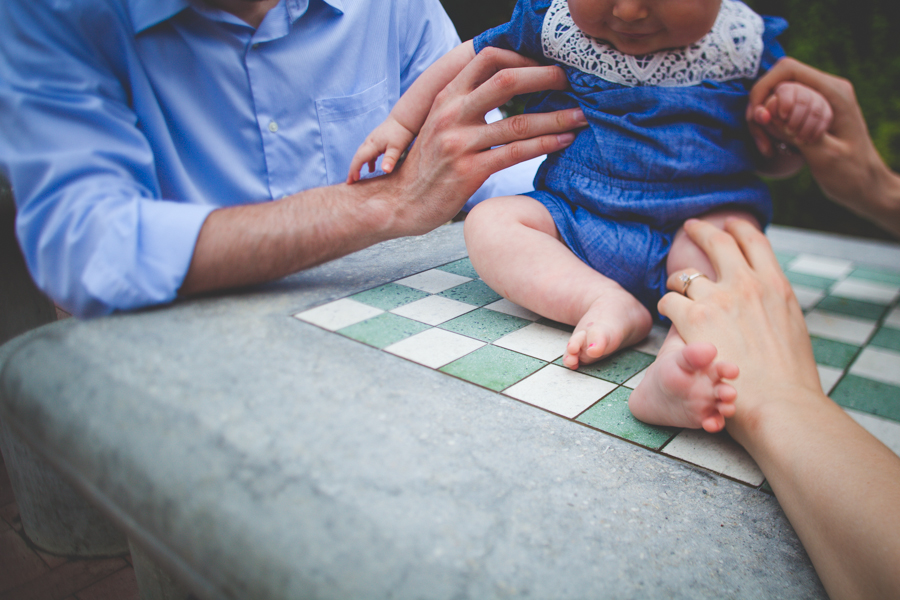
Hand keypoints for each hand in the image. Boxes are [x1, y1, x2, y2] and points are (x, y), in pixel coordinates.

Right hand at [347, 116, 415, 183]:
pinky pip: (369, 153)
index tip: (351, 182)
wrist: (404, 118)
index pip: (358, 159)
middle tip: (350, 182)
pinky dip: (368, 161)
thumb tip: (385, 170)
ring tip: (357, 177)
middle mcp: (369, 142)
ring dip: (358, 165)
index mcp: (372, 145)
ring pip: (362, 154)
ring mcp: (373, 140)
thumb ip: (390, 159)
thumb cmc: (401, 133)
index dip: (354, 171)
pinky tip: (371, 169)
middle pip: (357, 157)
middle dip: (353, 169)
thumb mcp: (397, 148)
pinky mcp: (378, 140)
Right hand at [369, 46, 585, 237]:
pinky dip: (544, 144)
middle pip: (506, 81)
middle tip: (573, 81)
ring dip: (556, 117)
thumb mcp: (439, 125)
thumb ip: (467, 106)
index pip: (487, 59)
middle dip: (545, 78)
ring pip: (517, 123)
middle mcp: (452, 114)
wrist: (399, 202)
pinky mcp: (468, 171)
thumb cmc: (427, 165)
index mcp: (446, 97)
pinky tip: (564, 141)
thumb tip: (506, 91)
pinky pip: (514, 153)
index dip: (521, 57)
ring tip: (581, 116)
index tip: (546, 64)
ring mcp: (459, 143)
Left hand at [658, 218, 821, 445]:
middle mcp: (747, 285)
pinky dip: (666, 305)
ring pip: (685, 275)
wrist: (780, 405)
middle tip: (690, 226)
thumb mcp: (793, 328)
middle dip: (701, 230)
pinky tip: (668, 315)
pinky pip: (668, 300)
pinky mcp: (693, 318)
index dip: (739, 227)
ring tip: (674, 288)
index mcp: (776, 285)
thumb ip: (776, 306)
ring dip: (677, 280)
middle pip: (717, 241)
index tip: (729, 223)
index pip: (754, 241)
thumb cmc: (790, 379)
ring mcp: (719, 299)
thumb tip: (768, 300)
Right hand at [745, 59, 899, 235]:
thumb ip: (796, 132)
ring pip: (776, 99)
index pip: (788, 70)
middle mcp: (826, 90)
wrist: (867, 186)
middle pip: (778, 84)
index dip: (764, 87)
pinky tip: (772, 149)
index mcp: (834, 92)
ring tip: (767, 149)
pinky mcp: (810, 114)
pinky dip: (771, 129)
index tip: (756, 117)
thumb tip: (766, 113)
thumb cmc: (852, 174)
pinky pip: (782, 112)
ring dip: (764, 123)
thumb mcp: (825, 155)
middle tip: (761, 141)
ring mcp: (818, 101)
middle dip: (761, 109)